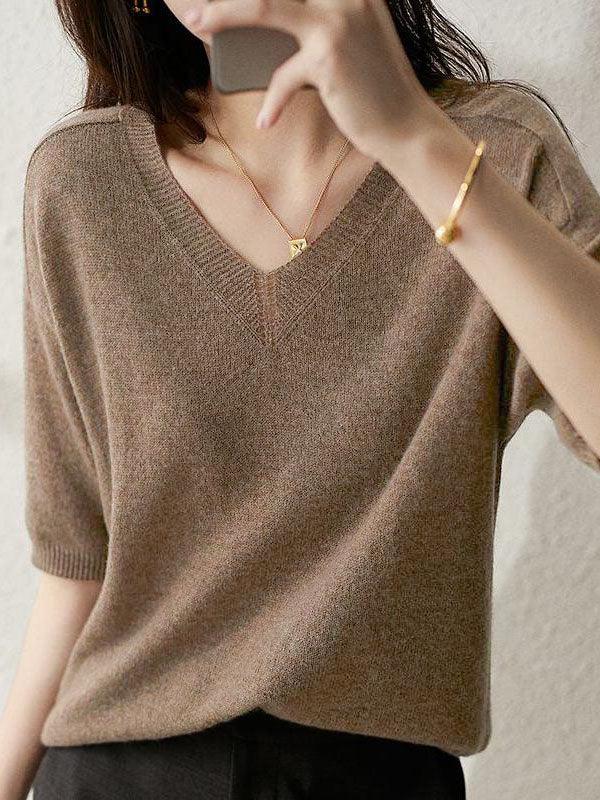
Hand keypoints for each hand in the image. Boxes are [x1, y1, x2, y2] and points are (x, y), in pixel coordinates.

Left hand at [185, 0, 441, 161]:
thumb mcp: (344, 46)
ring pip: (264, 6)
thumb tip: (252, 28)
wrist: (406, 127)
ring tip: (196, 23)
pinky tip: (266, 122)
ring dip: (223, 13)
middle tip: (197, 3)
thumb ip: (311, 25)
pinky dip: (273, 102)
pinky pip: (282, 76)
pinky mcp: (329, 57)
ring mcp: (338, 20)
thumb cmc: (371, 90)